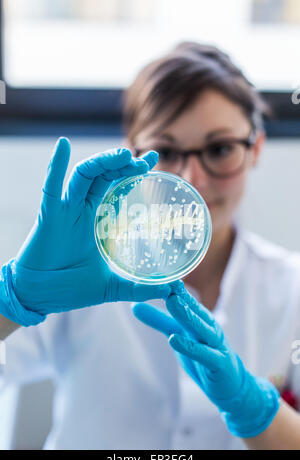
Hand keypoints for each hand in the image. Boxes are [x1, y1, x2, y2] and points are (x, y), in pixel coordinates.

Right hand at [8, 137, 169, 323]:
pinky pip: (51, 187)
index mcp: (98, 220)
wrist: (40, 297)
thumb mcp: (111, 286)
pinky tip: (63, 146)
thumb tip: (170, 291)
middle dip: (124, 164)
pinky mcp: (49, 216)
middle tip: (145, 161)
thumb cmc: (70, 288)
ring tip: (124, 154)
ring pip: (84, 176)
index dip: (134, 172)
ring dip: (103, 162)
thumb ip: (138, 288)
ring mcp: (66, 210)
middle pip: (105, 176)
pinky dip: (56, 166)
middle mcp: (83, 210)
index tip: (153, 160)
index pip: (118, 187)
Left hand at [132, 282, 279, 437]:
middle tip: (165, 282)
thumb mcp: (178, 334)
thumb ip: (159, 320)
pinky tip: (174, 339)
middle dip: (180, 295)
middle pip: (194, 309)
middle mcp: (209, 328)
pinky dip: (190, 346)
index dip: (173, 287)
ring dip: (187, 314)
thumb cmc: (204, 354)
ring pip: (201, 327)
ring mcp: (215, 344)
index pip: (186, 300)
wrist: (231, 384)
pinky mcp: (218, 363)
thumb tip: (134, 305)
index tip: (157, 273)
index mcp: (200, 318)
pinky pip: (204, 353)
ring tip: (171, 302)